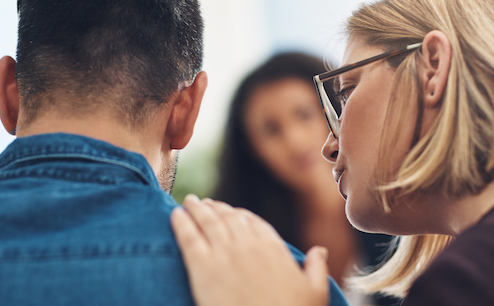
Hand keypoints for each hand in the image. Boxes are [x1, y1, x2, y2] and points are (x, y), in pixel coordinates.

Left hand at [171, 195, 329, 305]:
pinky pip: (188, 238)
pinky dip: (180, 223)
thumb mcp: (314, 292)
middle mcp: (246, 245)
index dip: (239, 215)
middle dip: (215, 208)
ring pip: (206, 222)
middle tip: (205, 203)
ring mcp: (223, 254)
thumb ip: (316, 267)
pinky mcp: (201, 269)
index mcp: (272, 247)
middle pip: (227, 217)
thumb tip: (320, 250)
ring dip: (196, 209)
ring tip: (189, 202)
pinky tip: (174, 215)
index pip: (252, 222)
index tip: (231, 212)